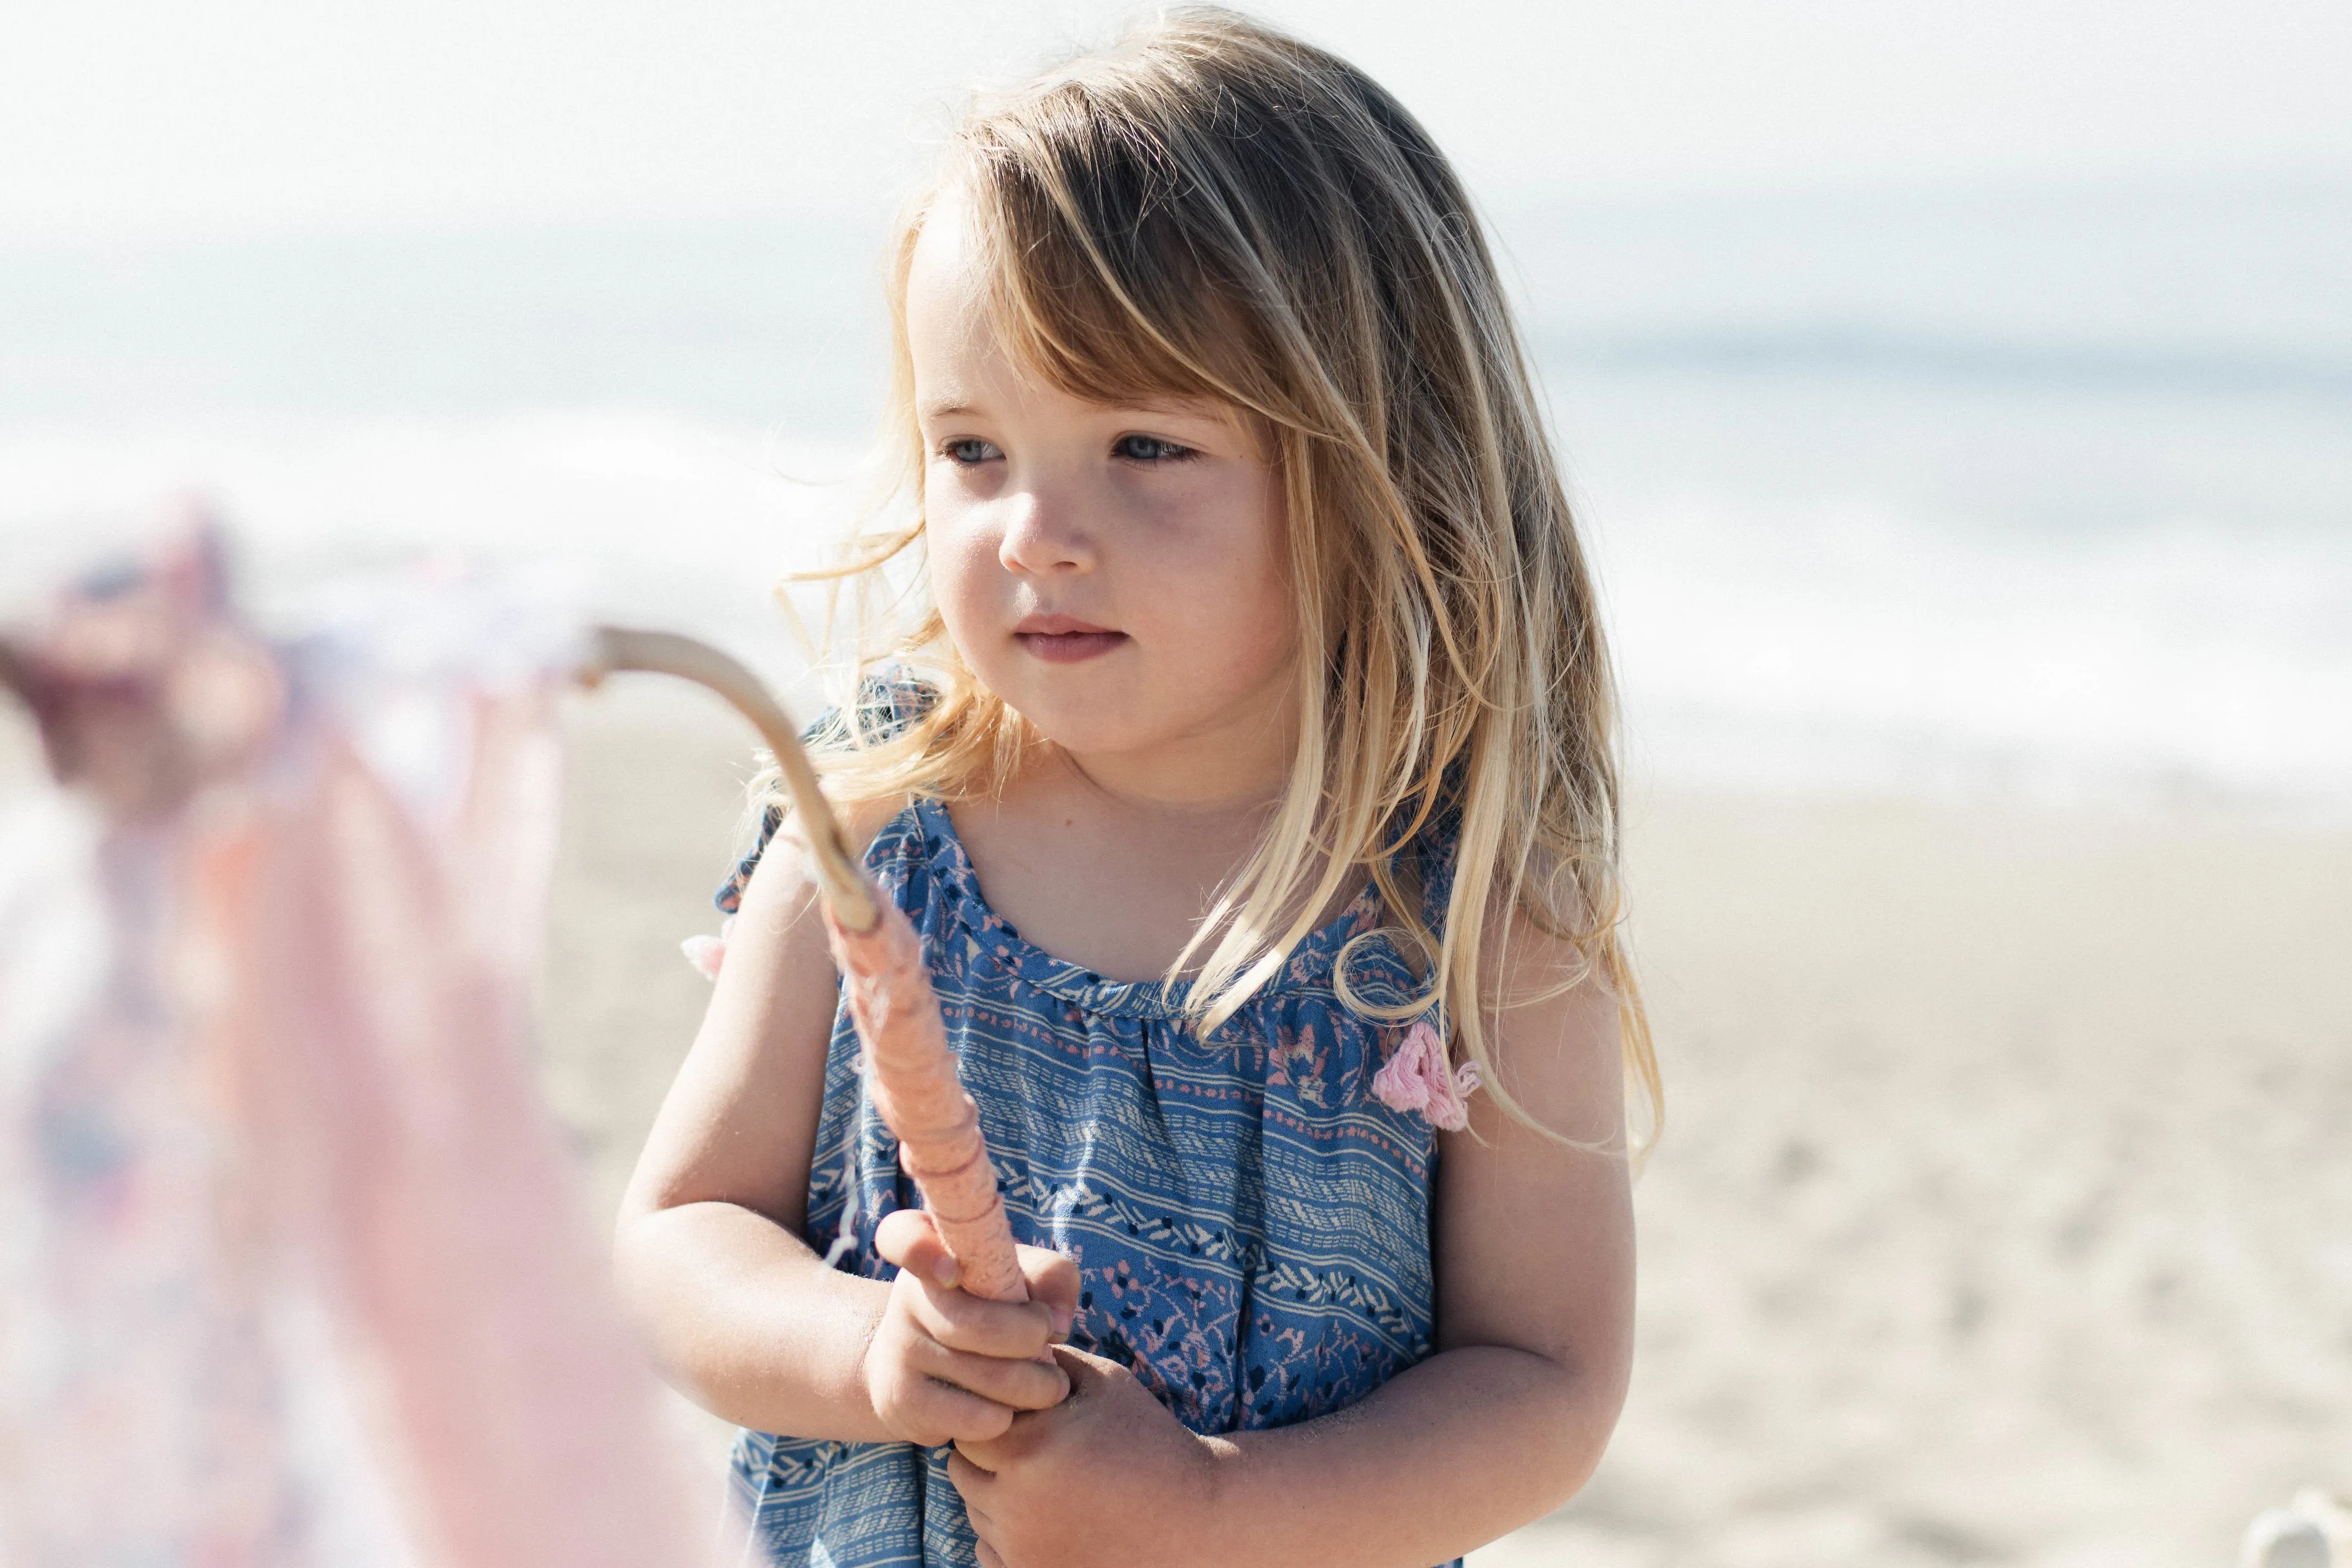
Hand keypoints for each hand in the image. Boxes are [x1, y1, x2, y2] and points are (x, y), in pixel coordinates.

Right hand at [861, 1208, 1080, 1447]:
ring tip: (1049, 1386)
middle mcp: (905, 1296)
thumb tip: (1057, 1322)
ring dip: (1035, 1388)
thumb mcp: (1016, 1276)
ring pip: (986, 1377)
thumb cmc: (986, 1308)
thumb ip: (1049, 1276)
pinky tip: (1011, 1408)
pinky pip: (974, 1419)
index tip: (951, 1271)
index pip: (901, 1234)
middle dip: (1033, 1341)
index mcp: (929, 1248)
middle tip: (1052, 1349)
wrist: (919, 1367)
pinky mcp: (900, 1400)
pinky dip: (1007, 1417)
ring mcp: (898, 1350)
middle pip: (978, 1325)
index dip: (919, 1249)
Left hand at [949, 1346, 1227, 1567]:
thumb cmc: (1151, 1440)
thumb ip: (1051, 1360)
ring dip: (998, 1493)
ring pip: (974, 1510)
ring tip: (1054, 1482)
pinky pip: (987, 1549)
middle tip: (1040, 1448)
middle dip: (992, 1453)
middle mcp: (1014, 1505)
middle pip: (962, 1468)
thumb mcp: (1107, 1383)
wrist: (1196, 1521)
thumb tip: (1006, 1346)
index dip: (998, 1413)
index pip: (971, 1422)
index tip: (1031, 1414)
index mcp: (1029, 1448)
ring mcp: (1021, 1549)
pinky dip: (1008, 1533)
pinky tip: (1053, 1517)